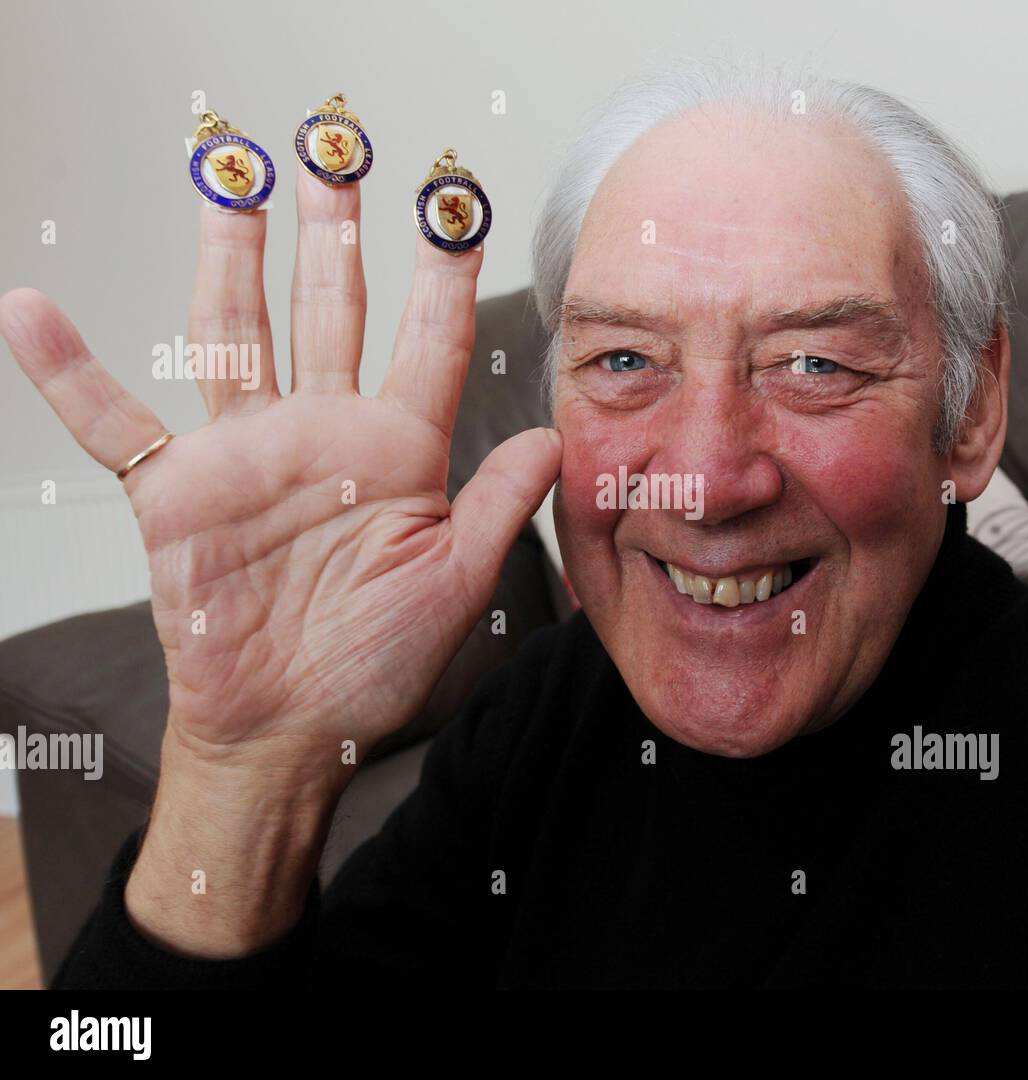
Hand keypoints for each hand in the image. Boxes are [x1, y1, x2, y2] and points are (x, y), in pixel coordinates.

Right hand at [0, 172, 560, 789]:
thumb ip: (496, 507)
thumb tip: (552, 435)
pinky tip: (30, 312)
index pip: (427, 342)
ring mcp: (246, 455)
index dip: (444, 274)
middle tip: (333, 149)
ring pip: (235, 332)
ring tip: (227, 176)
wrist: (291, 724)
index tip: (456, 207)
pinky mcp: (176, 492)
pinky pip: (111, 423)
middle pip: (327, 308)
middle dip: (332, 229)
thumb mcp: (455, 586)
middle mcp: (322, 434)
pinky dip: (68, 372)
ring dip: (230, 256)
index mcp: (397, 452)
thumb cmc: (375, 663)